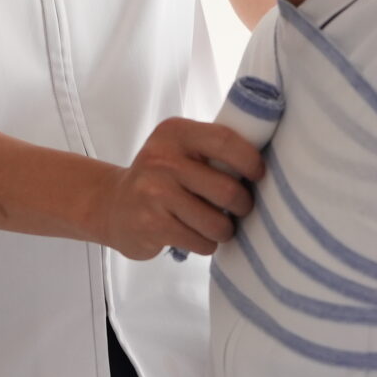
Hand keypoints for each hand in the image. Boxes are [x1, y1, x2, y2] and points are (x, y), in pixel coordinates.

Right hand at [90, 118, 262, 259]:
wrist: (113, 206)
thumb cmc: (161, 178)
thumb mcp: (179, 150)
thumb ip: (211, 150)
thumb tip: (263, 165)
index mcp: (175, 133)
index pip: (225, 141)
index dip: (250, 161)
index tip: (258, 175)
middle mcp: (163, 159)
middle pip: (227, 189)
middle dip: (243, 205)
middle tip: (240, 209)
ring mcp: (155, 193)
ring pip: (216, 222)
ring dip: (225, 230)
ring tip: (219, 226)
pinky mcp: (152, 225)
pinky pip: (200, 241)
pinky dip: (207, 244)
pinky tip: (197, 236)